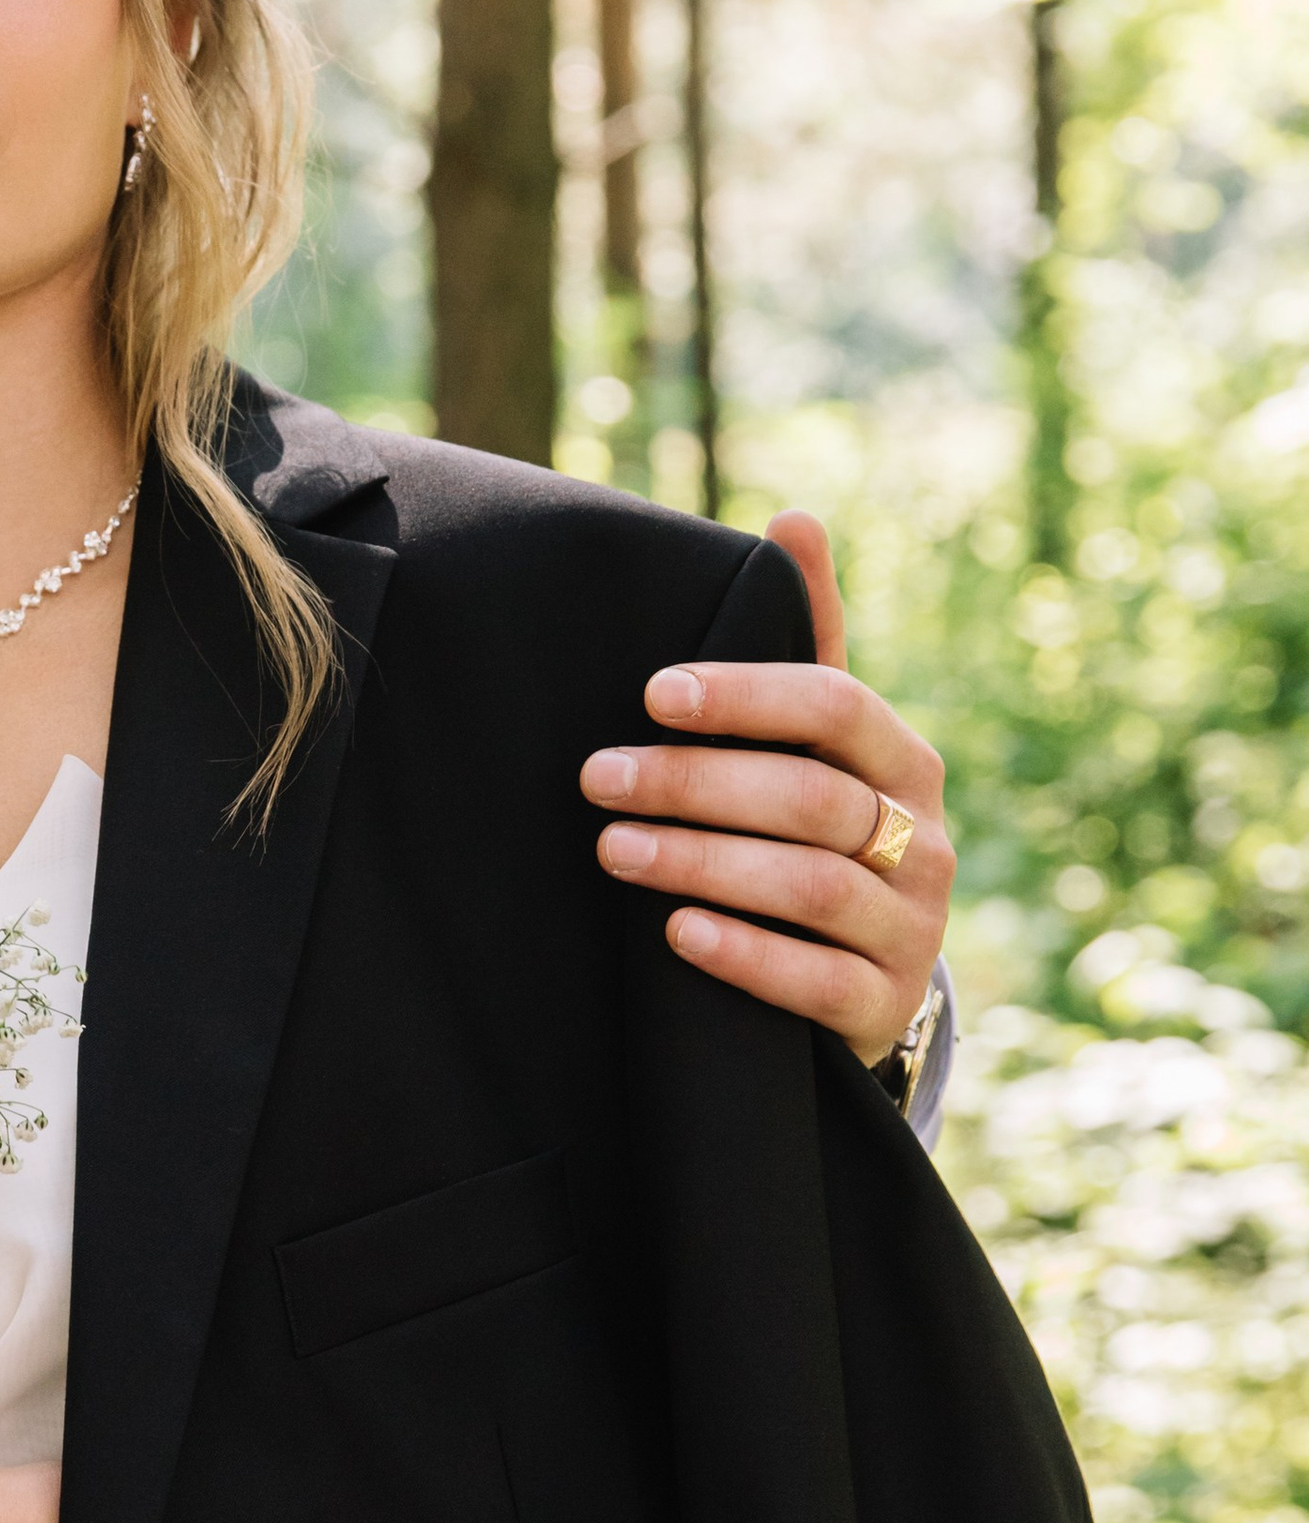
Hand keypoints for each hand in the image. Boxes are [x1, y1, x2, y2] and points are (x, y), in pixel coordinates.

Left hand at [580, 509, 953, 1066]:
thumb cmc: (821, 831)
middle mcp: (924, 838)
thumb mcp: (822, 743)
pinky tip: (677, 933)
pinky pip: (816, 980)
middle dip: (696, 783)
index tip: (653, 694)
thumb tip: (795, 517)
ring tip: (612, 849)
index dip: (746, 695)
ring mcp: (911, 926)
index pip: (835, 706)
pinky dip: (746, 954)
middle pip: (810, 797)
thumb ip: (806, 641)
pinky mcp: (881, 1005)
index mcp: (903, 759)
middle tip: (598, 776)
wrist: (863, 977)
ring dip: (703, 862)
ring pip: (811, 885)